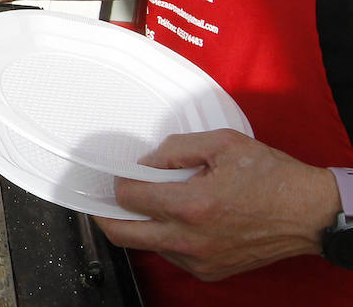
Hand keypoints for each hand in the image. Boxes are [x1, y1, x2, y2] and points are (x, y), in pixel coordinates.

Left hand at [95, 129, 339, 280]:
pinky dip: (164, 238)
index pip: (128, 198)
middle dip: (107, 214)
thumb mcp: (223, 143)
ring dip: (138, 226)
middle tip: (105, 199)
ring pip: (146, 246)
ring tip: (147, 205)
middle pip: (123, 234)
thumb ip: (177, 148)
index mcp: (190, 205)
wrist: (309, 213)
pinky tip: (176, 220)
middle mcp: (190, 239)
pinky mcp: (210, 271)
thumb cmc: (271, 176)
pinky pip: (171, 256)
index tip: (122, 174)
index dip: (119, 182)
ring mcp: (199, 260)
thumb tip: (146, 160)